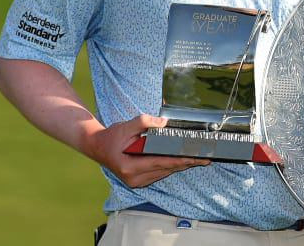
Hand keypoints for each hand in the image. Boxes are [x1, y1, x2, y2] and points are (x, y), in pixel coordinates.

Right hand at [80, 113, 209, 187]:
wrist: (96, 147)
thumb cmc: (111, 136)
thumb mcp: (126, 125)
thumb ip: (144, 122)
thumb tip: (164, 122)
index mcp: (131, 167)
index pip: (163, 163)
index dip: (182, 160)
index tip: (197, 157)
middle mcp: (134, 178)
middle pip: (167, 170)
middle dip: (187, 163)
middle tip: (206, 158)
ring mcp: (136, 182)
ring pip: (164, 173)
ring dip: (181, 166)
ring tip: (199, 159)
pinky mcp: (138, 181)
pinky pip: (159, 173)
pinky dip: (171, 167)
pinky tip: (183, 161)